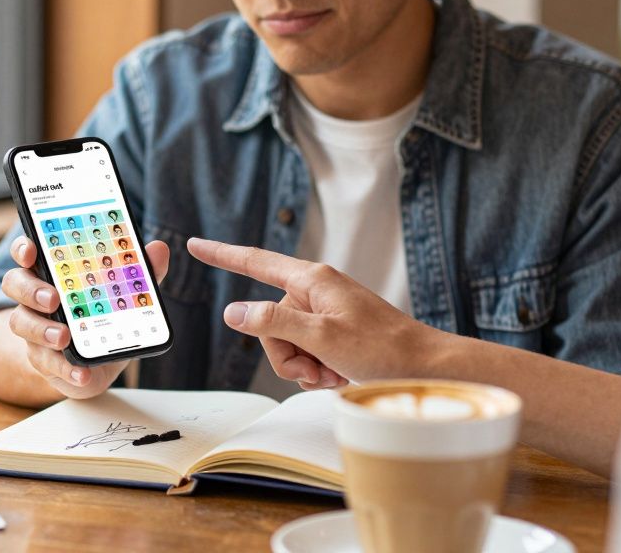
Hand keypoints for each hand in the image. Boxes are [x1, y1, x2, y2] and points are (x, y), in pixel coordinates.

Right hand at [1, 235, 168, 399]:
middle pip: (15, 284)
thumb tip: (158, 249)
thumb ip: (140, 272)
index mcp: (51, 273)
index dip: (23, 249)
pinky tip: (82, 372)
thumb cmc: (103, 318)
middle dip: (30, 290)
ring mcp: (34, 329)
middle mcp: (35, 298)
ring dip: (42, 330)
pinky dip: (65, 368)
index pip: (26, 253)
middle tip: (54, 299)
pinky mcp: (42, 359)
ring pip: (21, 323)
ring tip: (65, 337)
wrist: (97, 362)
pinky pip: (46, 363)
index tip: (31, 250)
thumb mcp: (126, 294)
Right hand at [187, 237, 443, 388]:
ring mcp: (325, 312)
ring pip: (284, 342)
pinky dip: (316, 369)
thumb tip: (233, 311)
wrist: (425, 369)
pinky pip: (304, 352)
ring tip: (333, 372)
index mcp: (312, 280)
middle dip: (284, 354)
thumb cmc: (383, 349)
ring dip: (303, 366)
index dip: (222, 255)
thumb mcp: (321, 338)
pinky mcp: (333, 332)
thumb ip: (273, 323)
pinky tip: (338, 375)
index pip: (256, 262)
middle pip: (268, 321)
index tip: (195, 245)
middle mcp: (316, 291)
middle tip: (315, 368)